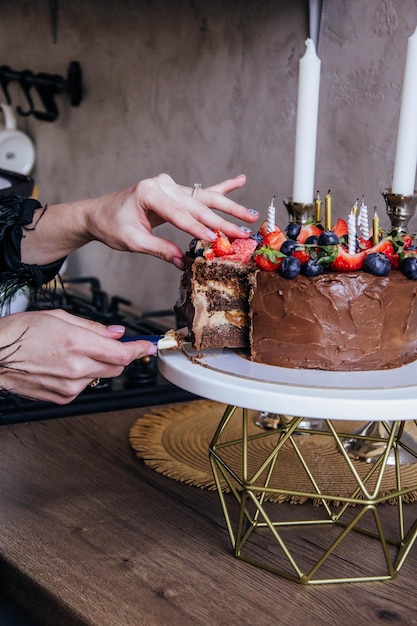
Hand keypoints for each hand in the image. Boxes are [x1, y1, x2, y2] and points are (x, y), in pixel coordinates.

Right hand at [0, 310, 155, 403]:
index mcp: (77, 344)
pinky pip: (85, 385)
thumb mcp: (59, 317)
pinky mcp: (63, 398)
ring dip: (97, 364)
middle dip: (119, 355)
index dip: (140, 349)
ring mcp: (70, 386)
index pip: (122, 352)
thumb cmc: (20, 334)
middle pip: (117, 366)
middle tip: (111, 344)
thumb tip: (117, 333)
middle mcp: (76, 368)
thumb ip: (93, 327)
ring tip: (72, 352)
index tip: (149, 346)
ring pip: (101, 375)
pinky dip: (82, 375)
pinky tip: (63, 365)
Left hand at [21, 173, 258, 267]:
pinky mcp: (173, 189)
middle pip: (198, 204)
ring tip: (250, 215)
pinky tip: (239, 180)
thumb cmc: (111, 225)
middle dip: (223, 220)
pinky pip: (200, 190)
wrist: (98, 213)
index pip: (180, 214)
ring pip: (204, 197)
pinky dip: (220, 187)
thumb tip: (182, 262)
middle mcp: (162, 184)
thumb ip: (159, 249)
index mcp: (149, 192)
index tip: (217, 239)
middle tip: (244, 232)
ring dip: (229, 207)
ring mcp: (169, 184)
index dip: (199, 229)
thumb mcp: (132, 241)